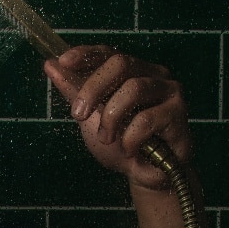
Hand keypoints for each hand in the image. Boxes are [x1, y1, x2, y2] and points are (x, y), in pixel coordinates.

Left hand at [43, 45, 190, 189]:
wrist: (143, 174)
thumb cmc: (118, 142)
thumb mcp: (90, 117)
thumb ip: (73, 91)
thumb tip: (50, 64)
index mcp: (130, 71)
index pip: (107, 53)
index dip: (85, 54)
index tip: (63, 63)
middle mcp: (152, 74)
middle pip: (120, 64)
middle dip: (93, 88)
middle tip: (78, 114)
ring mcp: (168, 91)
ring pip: (134, 88)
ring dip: (111, 118)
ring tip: (106, 139)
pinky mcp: (178, 112)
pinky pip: (147, 118)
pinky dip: (130, 137)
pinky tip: (129, 149)